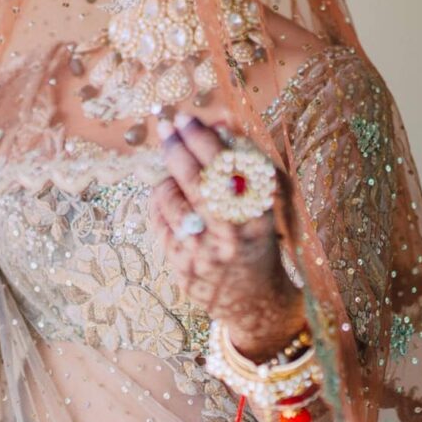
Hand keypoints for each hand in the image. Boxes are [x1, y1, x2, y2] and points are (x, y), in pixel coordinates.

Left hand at [150, 115, 306, 361]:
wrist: (256, 303)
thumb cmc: (258, 241)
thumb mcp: (262, 204)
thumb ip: (244, 162)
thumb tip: (221, 121)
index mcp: (259, 217)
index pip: (228, 168)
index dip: (204, 139)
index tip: (189, 118)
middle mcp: (232, 236)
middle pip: (196, 179)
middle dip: (178, 146)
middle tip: (169, 125)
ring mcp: (203, 253)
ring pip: (170, 196)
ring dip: (170, 178)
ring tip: (180, 177)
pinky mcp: (181, 266)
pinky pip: (159, 218)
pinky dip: (163, 202)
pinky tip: (173, 200)